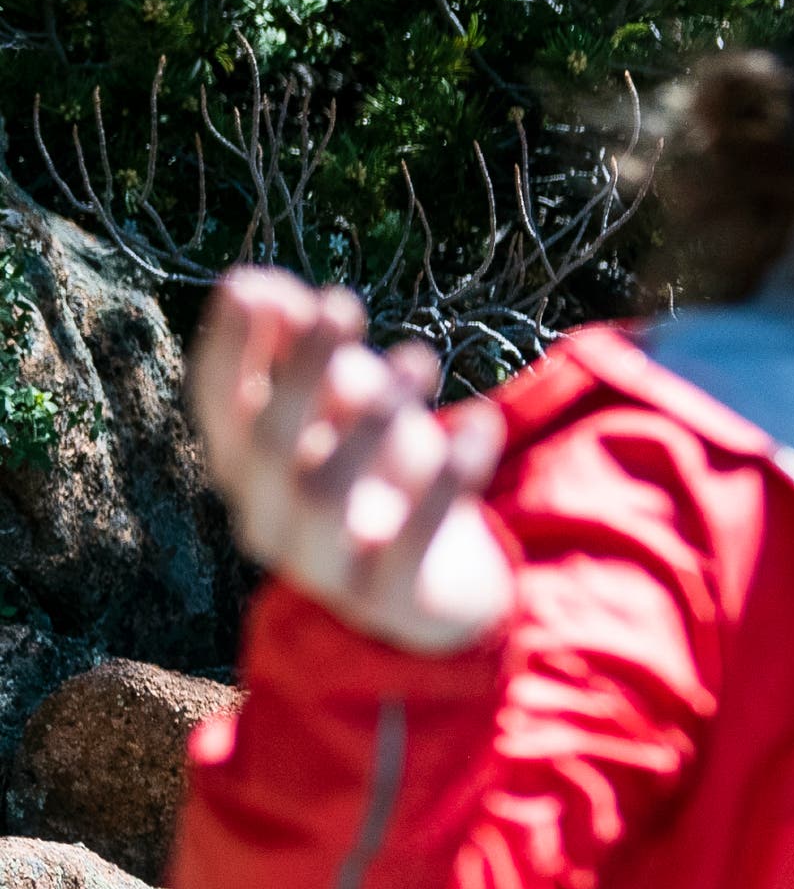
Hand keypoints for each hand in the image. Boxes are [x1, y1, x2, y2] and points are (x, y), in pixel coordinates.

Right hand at [188, 269, 512, 654]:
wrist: (445, 591)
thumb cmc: (386, 477)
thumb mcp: (353, 406)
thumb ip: (313, 353)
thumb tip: (266, 286)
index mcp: (248, 467)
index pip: (217, 405)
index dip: (228, 347)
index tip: (250, 284)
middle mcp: (267, 518)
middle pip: (268, 445)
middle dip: (299, 370)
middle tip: (342, 303)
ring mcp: (321, 568)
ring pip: (324, 495)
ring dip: (368, 420)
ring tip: (419, 355)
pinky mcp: (386, 604)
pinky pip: (408, 547)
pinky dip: (447, 483)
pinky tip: (481, 422)